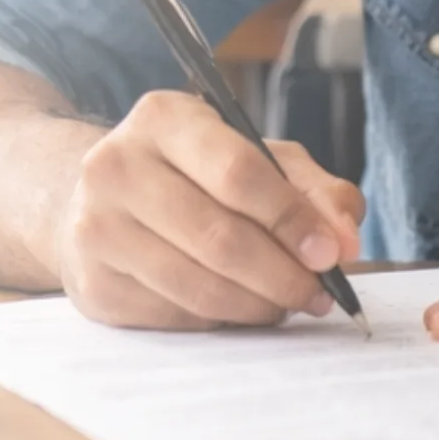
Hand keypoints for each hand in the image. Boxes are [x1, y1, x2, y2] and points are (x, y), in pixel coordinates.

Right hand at [49, 89, 365, 328]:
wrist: (103, 200)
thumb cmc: (195, 176)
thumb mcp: (258, 158)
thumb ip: (314, 191)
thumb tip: (345, 242)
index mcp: (163, 119)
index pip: (238, 173)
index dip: (291, 219)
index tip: (330, 254)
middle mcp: (115, 166)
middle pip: (219, 237)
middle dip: (282, 275)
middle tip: (318, 293)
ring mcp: (96, 228)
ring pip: (198, 287)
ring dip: (257, 306)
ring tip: (285, 303)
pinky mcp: (94, 283)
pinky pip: (176, 317)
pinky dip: (220, 321)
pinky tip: (237, 307)